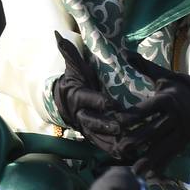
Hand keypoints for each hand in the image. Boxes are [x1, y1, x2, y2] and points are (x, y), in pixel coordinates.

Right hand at [51, 34, 133, 160]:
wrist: (65, 103)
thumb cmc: (75, 81)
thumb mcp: (73, 66)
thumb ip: (69, 53)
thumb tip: (57, 34)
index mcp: (77, 96)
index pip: (87, 99)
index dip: (98, 101)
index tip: (110, 102)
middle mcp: (81, 115)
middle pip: (93, 122)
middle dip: (107, 124)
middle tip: (121, 125)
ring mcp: (88, 129)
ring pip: (100, 138)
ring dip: (113, 142)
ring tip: (129, 145)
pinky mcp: (95, 139)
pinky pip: (105, 147)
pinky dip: (117, 152)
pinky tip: (131, 155)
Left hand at [112, 51, 189, 174]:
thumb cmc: (177, 85)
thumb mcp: (162, 75)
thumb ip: (143, 66)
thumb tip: (124, 51)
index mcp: (166, 99)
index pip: (145, 110)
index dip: (129, 117)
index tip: (115, 123)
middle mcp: (175, 116)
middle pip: (152, 131)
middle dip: (136, 141)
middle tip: (119, 148)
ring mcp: (181, 131)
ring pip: (162, 147)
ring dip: (148, 159)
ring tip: (134, 170)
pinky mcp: (184, 141)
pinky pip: (171, 155)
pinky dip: (160, 165)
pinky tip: (149, 174)